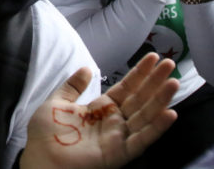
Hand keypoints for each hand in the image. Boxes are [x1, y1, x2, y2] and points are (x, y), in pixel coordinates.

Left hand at [21, 53, 178, 168]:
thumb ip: (73, 86)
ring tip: (173, 82)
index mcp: (100, 108)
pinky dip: (157, 128)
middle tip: (170, 63)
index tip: (152, 57)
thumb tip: (87, 68)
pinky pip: (142, 140)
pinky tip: (170, 113)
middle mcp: (114, 121)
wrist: (39, 156)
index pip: (126, 87)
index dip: (139, 73)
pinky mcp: (120, 153)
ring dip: (161, 99)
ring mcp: (118, 137)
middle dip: (155, 81)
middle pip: (140, 98)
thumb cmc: (46, 133)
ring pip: (145, 116)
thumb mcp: (57, 102)